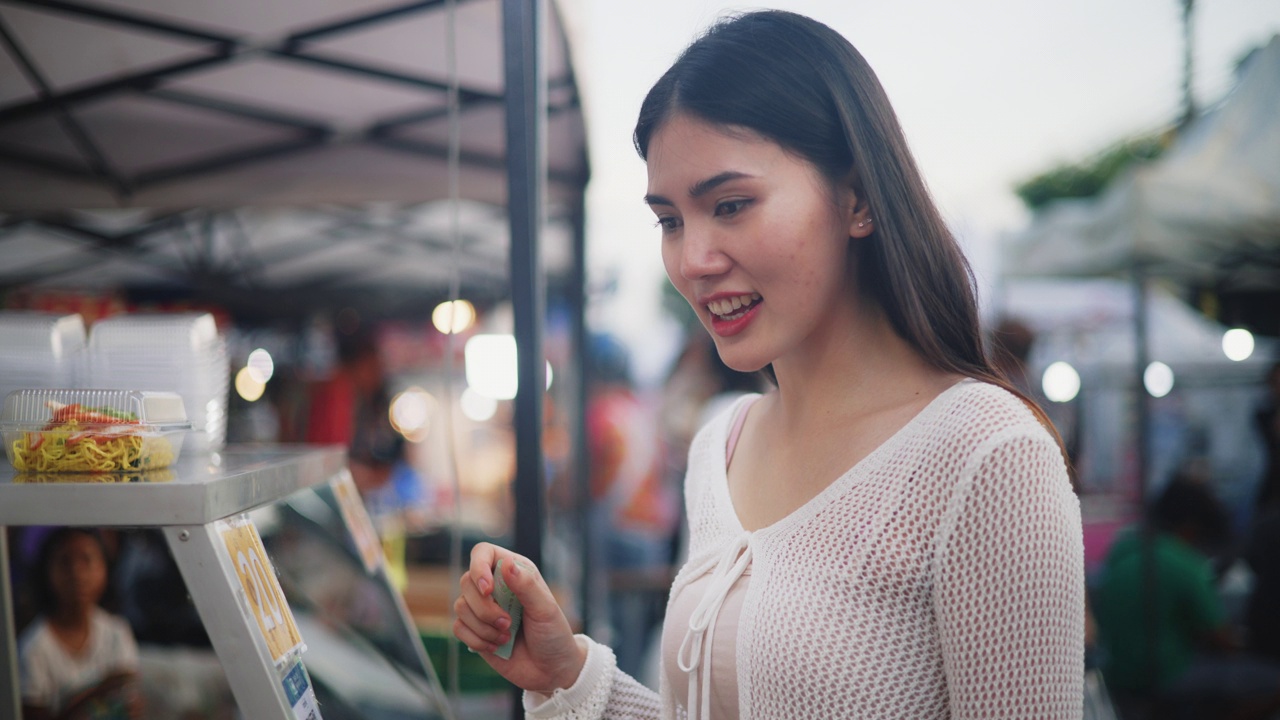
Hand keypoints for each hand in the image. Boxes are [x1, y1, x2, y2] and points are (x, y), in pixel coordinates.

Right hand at [453, 542, 585, 692]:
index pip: (482, 553)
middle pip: (466, 581)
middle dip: (485, 608)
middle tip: (509, 623)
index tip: (488, 589)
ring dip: (483, 626)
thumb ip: (526, 585)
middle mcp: (495, 587)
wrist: (551, 670)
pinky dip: (477, 639)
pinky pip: (458, 628)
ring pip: (460, 606)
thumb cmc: (553, 634)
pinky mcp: (474, 630)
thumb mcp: (545, 608)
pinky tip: (497, 646)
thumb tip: (506, 562)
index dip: (478, 567)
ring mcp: (482, 609)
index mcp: (514, 572)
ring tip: (507, 637)